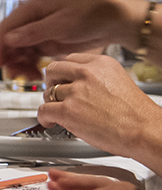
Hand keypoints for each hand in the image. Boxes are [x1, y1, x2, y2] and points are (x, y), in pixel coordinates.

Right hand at [0, 0, 141, 78]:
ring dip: (20, 65)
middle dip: (11, 59)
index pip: (6, 28)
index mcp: (31, 9)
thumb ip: (34, 31)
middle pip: (10, 42)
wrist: (111, 22)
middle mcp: (30, 20)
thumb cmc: (89, 16)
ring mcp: (37, 32)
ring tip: (28, 77)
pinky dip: (30, 66)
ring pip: (19, 51)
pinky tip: (36, 75)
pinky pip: (31, 56)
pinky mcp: (45, 42)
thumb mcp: (61, 24)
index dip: (0, 47)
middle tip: (15, 75)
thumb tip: (9, 38)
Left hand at [39, 53, 161, 161]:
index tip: (62, 80)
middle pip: (53, 70)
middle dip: (52, 83)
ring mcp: (76, 92)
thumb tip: (76, 81)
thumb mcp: (119, 81)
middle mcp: (87, 74)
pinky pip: (43, 110)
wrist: (145, 131)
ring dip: (51, 103)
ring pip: (48, 92)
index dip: (63, 73)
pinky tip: (51, 122)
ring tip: (58, 112)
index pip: (70, 59)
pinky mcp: (68, 111)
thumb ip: (97, 78)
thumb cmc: (136, 113)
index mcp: (101, 64)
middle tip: (54, 94)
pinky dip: (44, 118)